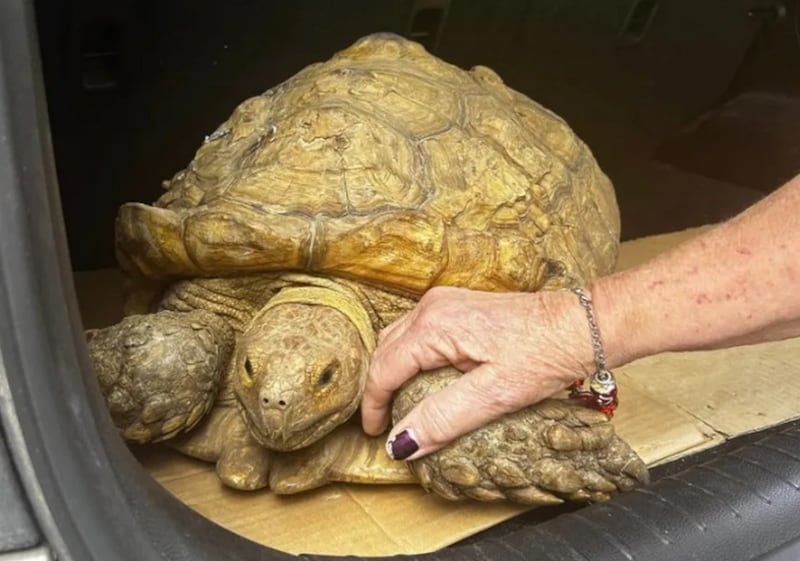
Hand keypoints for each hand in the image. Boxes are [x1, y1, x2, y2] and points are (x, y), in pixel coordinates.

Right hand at [360, 286, 594, 459]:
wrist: (580, 325)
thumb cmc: (544, 354)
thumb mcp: (494, 395)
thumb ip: (443, 418)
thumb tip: (401, 443)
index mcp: (433, 326)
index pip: (384, 369)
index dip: (374, 405)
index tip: (377, 435)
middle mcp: (432, 307)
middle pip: (385, 350)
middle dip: (379, 387)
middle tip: (385, 423)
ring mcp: (445, 302)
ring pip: (398, 338)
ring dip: (393, 371)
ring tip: (399, 405)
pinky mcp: (458, 306)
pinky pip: (417, 331)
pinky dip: (410, 357)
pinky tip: (421, 379)